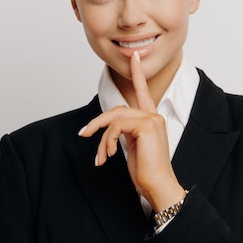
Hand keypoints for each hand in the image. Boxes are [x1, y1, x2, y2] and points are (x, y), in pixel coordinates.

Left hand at [78, 51, 184, 211]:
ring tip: (100, 156)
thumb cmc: (146, 171)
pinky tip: (107, 156)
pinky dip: (107, 142)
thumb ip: (125, 132)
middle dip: (98, 122)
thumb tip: (110, 129)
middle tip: (83, 133)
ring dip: (101, 136)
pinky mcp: (146, 126)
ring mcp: (151, 119)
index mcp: (151, 119)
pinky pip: (116, 127)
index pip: (143, 91)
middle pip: (118, 108)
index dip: (138, 73)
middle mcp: (154, 115)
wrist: (158, 185)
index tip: (133, 56)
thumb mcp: (132, 147)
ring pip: (115, 117)